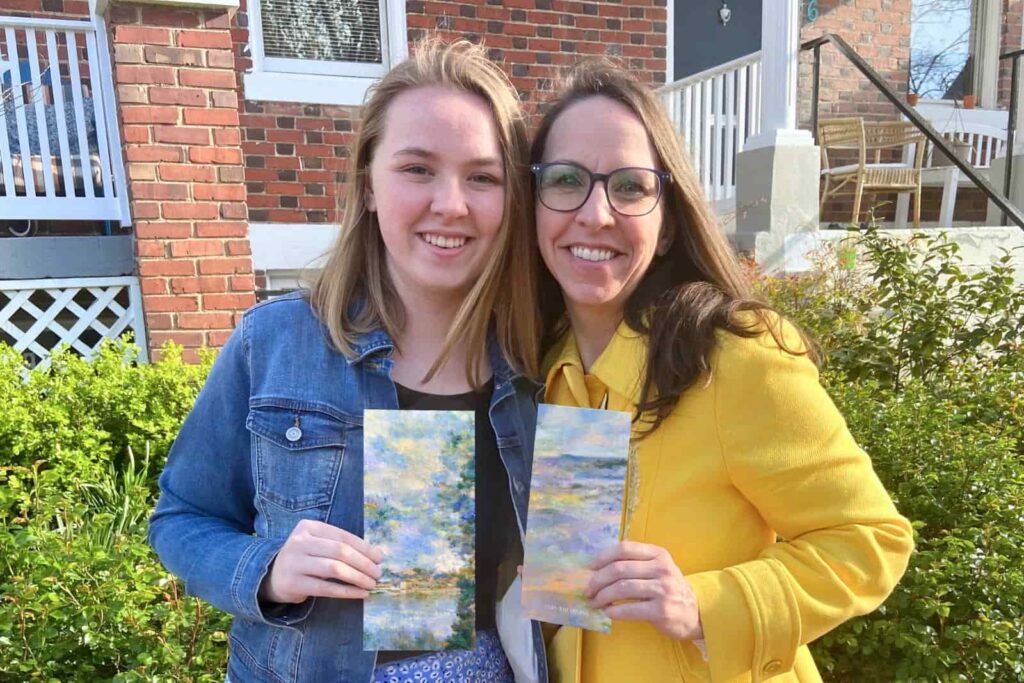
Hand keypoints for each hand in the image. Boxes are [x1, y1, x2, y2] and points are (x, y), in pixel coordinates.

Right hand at [260, 519, 383, 603]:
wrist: (272, 576)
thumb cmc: (305, 558)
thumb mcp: (319, 545)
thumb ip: (343, 546)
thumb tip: (377, 555)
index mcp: (308, 527)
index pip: (343, 536)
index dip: (364, 547)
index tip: (380, 558)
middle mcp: (299, 542)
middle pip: (340, 551)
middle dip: (363, 563)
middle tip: (377, 573)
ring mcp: (294, 562)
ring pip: (334, 569)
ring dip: (357, 577)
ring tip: (371, 584)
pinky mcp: (293, 583)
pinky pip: (326, 588)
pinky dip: (346, 591)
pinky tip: (360, 594)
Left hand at [585, 541, 702, 640]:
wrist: (695, 613)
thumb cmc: (670, 589)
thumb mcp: (659, 569)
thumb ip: (636, 563)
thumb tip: (598, 568)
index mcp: (658, 554)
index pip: (624, 549)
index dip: (603, 557)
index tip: (589, 568)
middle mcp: (662, 568)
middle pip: (619, 568)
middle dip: (598, 580)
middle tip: (588, 590)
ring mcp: (663, 589)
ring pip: (622, 588)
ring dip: (602, 596)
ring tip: (594, 602)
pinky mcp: (661, 610)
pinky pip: (630, 609)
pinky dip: (614, 611)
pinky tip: (608, 613)